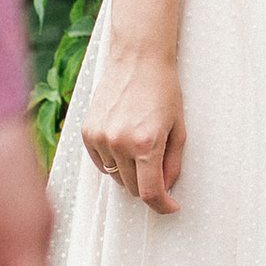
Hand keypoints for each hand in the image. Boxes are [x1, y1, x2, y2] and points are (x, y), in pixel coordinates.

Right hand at [83, 47, 188, 213]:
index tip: (170, 207)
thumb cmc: (163, 89)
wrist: (138, 58)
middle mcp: (119, 142)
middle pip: (132, 188)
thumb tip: (165, 188)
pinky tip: (124, 143)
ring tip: (141, 147)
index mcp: (146, 143)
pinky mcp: (87, 131)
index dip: (162, 206)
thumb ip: (173, 163)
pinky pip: (100, 163)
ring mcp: (100, 137)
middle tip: (159, 167)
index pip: (150, 192)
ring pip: (115, 177)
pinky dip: (113, 162)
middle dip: (148, 185)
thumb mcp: (178, 127)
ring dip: (130, 173)